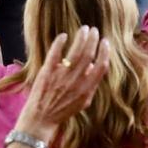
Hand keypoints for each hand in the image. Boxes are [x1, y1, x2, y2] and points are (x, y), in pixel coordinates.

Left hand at [14, 26, 109, 140]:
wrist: (42, 118)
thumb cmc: (63, 110)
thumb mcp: (83, 102)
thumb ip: (90, 85)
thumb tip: (93, 67)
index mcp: (87, 88)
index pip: (101, 66)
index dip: (105, 52)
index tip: (105, 42)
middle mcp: (76, 80)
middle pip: (89, 54)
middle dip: (93, 40)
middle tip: (94, 30)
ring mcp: (61, 75)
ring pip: (75, 51)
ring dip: (81, 38)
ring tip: (84, 29)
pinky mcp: (47, 71)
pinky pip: (55, 52)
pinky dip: (60, 42)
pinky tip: (63, 35)